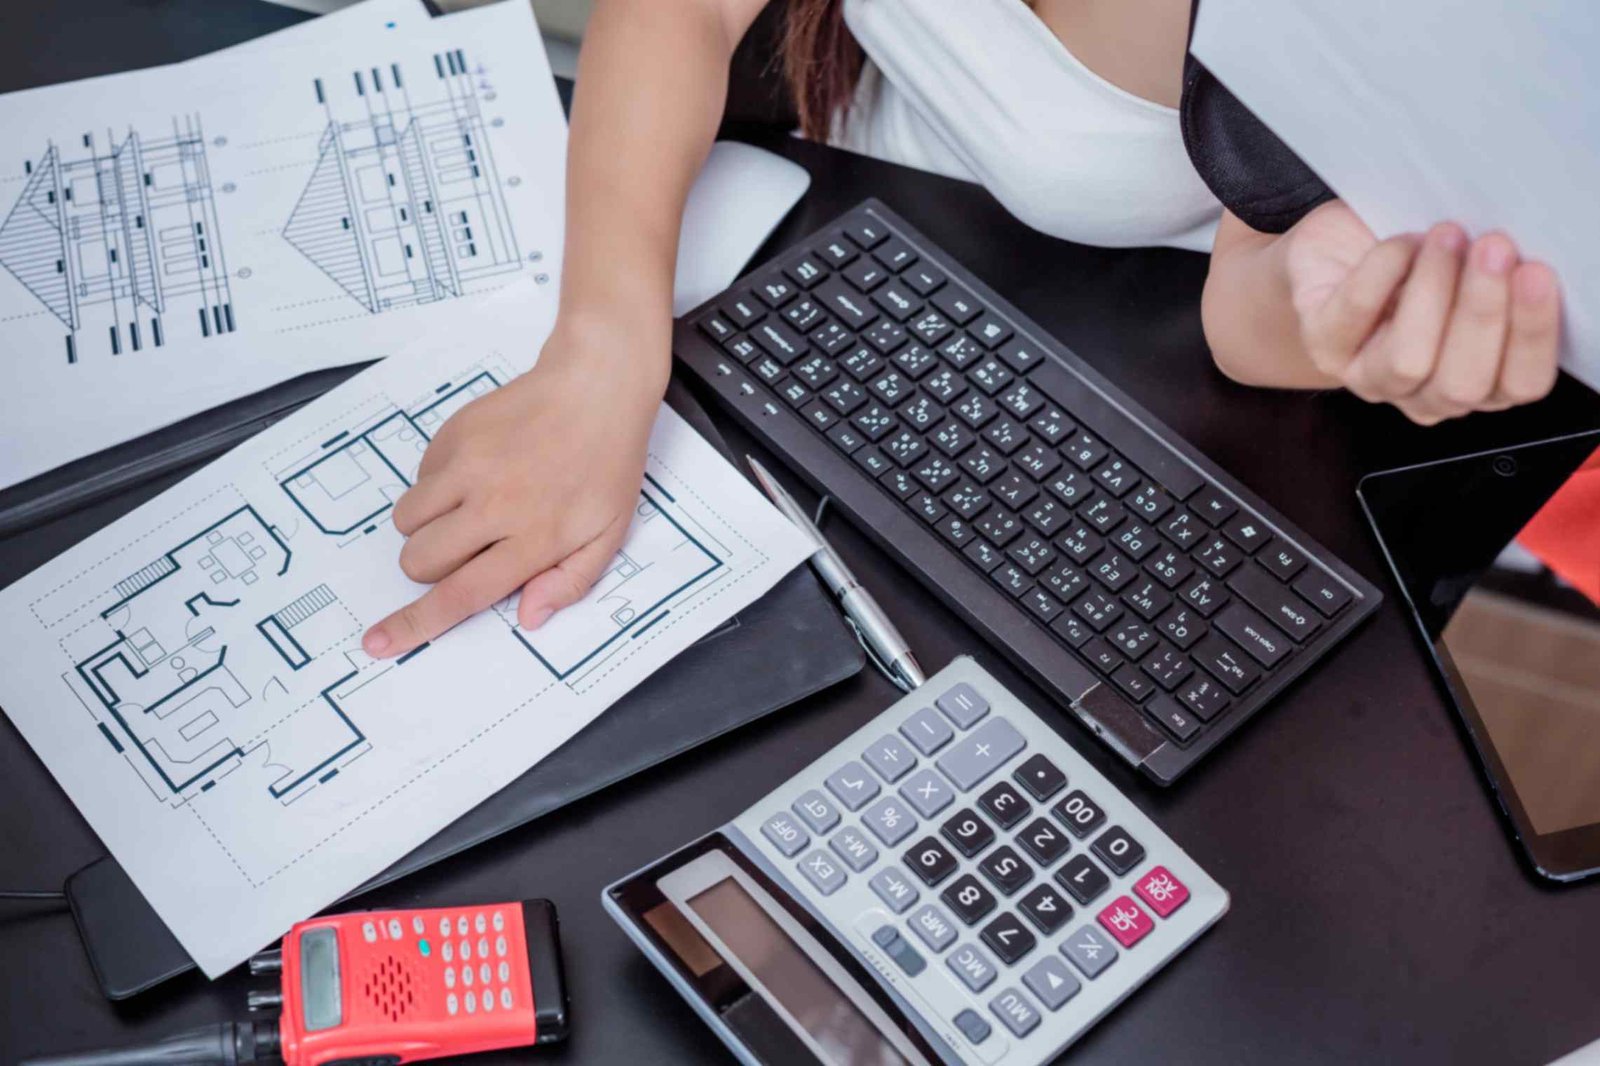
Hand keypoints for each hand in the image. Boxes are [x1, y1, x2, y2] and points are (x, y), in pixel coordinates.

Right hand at [361, 316, 666, 658]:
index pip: (460, 593)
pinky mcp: (453, 435)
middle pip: (420, 561)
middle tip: (470, 548)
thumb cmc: (606, 461)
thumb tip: (530, 616)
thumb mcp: (609, 533)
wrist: (595, 386)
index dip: (415, 624)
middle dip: (432, 568)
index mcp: (534, 536)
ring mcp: (469, 466)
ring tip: (470, 510)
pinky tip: (479, 474)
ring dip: (427, 528)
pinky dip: (436, 488)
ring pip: (407, 521)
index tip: (380, 641)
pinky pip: (418, 480)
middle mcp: (495, 504)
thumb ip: (570, 581)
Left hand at [1284, 200, 1560, 423]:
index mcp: (1481, 379)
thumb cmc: (1417, 259)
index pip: (1521, 383)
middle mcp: (1426, 392)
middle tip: (1495, 246)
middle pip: (1464, 382)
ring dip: (1433, 292)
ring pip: (1409, 361)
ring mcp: (1369, 377)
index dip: (1534, 335)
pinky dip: (1384, 270)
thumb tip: (1522, 244)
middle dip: (1484, 310)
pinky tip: (1402, 240)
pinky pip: (1357, 315)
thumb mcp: (1469, 262)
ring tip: (1448, 235)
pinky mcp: (1324, 347)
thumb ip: (1499, 270)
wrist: (1334, 258)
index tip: (1536, 273)